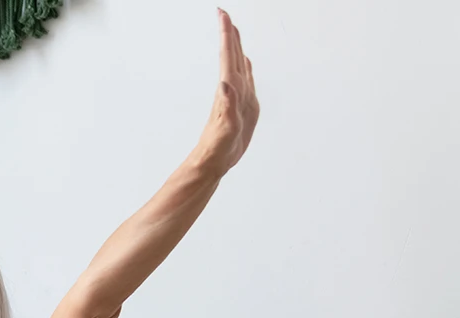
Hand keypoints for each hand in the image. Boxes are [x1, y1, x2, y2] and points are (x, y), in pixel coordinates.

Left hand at [193, 10, 259, 173]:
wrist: (214, 161)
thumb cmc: (218, 147)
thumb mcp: (225, 127)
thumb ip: (226, 106)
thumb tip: (225, 83)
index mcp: (228, 90)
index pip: (227, 56)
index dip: (226, 35)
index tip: (222, 14)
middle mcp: (231, 89)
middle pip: (230, 55)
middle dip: (228, 34)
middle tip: (224, 13)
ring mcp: (237, 96)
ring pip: (236, 64)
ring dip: (235, 46)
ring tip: (233, 30)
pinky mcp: (242, 105)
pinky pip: (245, 80)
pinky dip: (245, 67)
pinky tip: (244, 62)